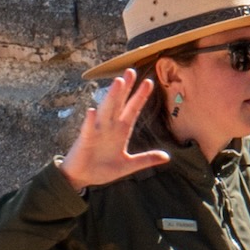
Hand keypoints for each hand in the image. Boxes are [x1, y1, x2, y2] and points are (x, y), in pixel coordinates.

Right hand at [62, 68, 164, 190]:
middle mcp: (109, 126)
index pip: (132, 110)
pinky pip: (88, 129)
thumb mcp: (128, 165)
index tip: (149, 82)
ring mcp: (97, 131)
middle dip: (126, 88)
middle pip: (119, 103)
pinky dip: (90, 121)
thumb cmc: (102, 169)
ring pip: (106, 110)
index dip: (140, 97)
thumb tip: (167, 157)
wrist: (82, 177)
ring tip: (118, 82)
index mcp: (121, 131)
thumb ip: (146, 159)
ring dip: (112, 96)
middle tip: (131, 71)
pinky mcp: (85, 140)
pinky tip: (92, 111)